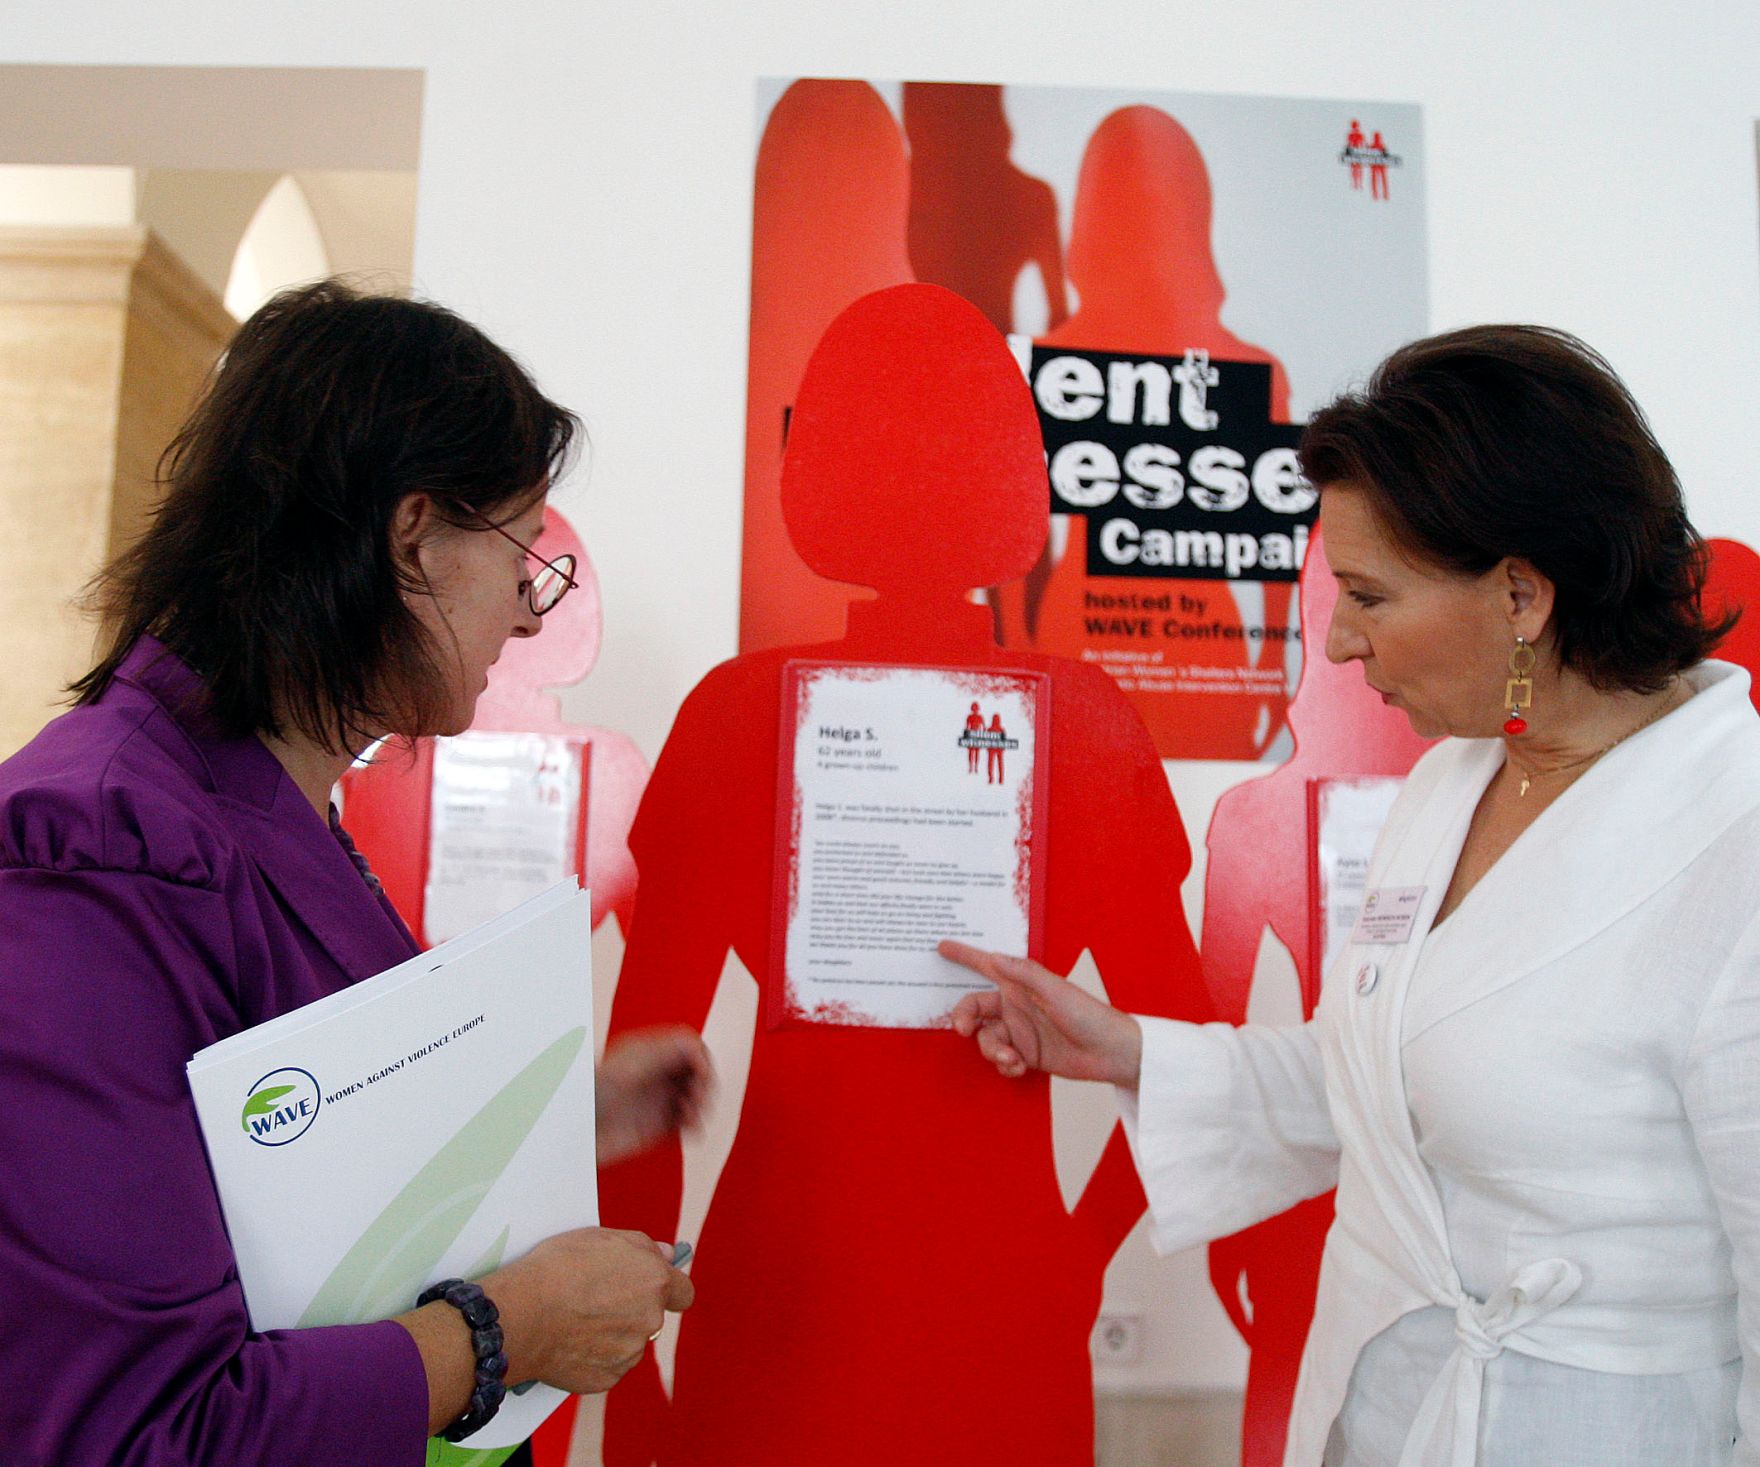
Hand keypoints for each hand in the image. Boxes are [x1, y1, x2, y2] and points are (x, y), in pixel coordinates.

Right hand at [492, 1227, 693, 1394]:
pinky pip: (607, 1366)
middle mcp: (650, 1320)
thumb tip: (668, 1255)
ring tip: (575, 1321)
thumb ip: (643, 1246)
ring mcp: (629, 1353)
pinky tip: (569, 1343)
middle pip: (650, 1317)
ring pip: (628, 1344)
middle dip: (631, 1310)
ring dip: (612, 1335)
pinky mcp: (607, 1378)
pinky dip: (593, 1358)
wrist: (522, 1314)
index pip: (683, 1292)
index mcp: (655, 1282)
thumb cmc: (558, 1268)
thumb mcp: (602, 1237)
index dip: (668, 1290)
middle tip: (596, 1302)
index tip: (654, 1289)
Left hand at [596, 1027, 712, 1166]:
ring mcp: (657, 1100)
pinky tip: (691, 1132)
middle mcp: (656, 1074)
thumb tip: (699, 1052)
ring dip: (702, 1107)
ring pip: (696, 1098)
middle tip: (697, 1098)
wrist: (574, 1131)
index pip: (690, 1047)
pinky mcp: (656, 1127)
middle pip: (698, 1071)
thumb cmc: (595, 1092)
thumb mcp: (635, 1062)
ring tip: (691, 1118)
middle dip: (705, 1084)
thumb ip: (670, 1050)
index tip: (700, 1076)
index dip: (702, 1059)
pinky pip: (686, 1124)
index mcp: (650, 1052)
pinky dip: (695, 1127)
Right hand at [940, 941, 1142, 1087]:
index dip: (963, 955)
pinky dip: (1005, 1065)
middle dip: (964, 1019)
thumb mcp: (1056, 991)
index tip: (941, 947)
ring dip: (992, 1050)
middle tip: (964, 1030)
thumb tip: (995, 957)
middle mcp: (1016, 1005)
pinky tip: (1019, 1067)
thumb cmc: (1089, 1015)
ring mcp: (1019, 1031)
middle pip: (974, 1008)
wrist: (1110, 1052)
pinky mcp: (1025, 1054)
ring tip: (1011, 1058)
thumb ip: (1024, 974)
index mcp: (1021, 984)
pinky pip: (1000, 1059)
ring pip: (986, 1038)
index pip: (986, 965)